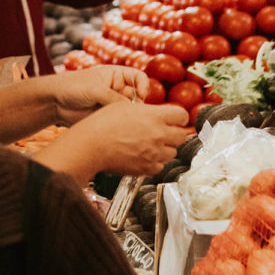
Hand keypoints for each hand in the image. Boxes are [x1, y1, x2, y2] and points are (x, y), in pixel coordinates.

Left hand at [50, 65, 149, 124]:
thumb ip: (114, 98)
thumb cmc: (73, 87)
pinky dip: (123, 126)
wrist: (55, 101)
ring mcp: (113, 104)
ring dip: (131, 117)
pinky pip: (121, 122)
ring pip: (131, 111)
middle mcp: (118, 89)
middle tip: (133, 114)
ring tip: (124, 122)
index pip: (139, 78)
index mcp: (116, 75)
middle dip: (139, 106)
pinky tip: (119, 129)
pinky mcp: (108, 117)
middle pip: (138, 97)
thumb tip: (132, 110)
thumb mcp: (95, 89)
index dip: (144, 86)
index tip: (142, 95)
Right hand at [70, 100, 189, 176]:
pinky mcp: (147, 168)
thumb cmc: (104, 123)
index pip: (182, 116)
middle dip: (175, 132)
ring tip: (151, 143)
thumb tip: (152, 113)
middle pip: (182, 136)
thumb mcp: (125, 106)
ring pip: (172, 152)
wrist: (92, 144)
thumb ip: (145, 111)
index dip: (179, 117)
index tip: (174, 118)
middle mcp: (158, 135)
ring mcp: (154, 153)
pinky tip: (144, 155)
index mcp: (154, 116)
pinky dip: (155, 161)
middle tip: (165, 131)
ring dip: (165, 148)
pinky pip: (160, 166)